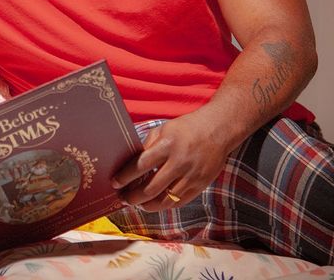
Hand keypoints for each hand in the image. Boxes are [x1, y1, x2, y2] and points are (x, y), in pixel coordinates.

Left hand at [112, 110, 232, 210]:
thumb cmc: (186, 128)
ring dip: (148, 205)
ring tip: (138, 204)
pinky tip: (155, 203)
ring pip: (165, 200)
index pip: (141, 165)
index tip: (115, 183)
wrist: (218, 130)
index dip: (126, 177)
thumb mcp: (163, 130)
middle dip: (134, 197)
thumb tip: (130, 164)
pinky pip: (179, 202)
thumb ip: (147, 147)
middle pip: (151, 188)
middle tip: (124, 198)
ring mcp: (191, 176)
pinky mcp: (201, 185)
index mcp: (168, 145)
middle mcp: (179, 162)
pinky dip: (164, 205)